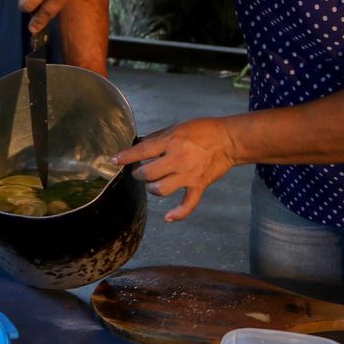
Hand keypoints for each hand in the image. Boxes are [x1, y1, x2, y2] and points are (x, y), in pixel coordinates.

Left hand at [114, 117, 236, 221]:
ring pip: (161, 190)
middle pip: (148, 173)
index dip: (126, 157)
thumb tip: (140, 144)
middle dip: (139, 174)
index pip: (142, 151)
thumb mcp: (177, 127)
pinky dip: (177, 214)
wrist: (229, 140)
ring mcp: (188, 175)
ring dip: (152, 188)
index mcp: (172, 142)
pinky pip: (187, 205)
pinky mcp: (199, 186)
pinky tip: (168, 217)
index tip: (114, 160)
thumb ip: (158, 137)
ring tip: (152, 184)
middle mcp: (178, 159)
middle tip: (140, 171)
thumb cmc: (203, 129)